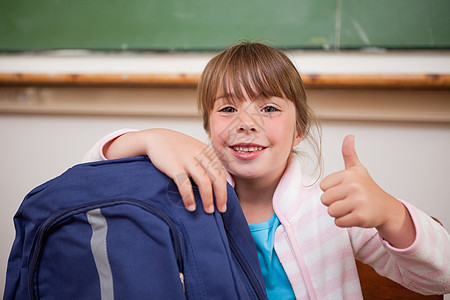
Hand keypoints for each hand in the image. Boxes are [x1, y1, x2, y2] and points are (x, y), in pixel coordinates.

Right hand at [104, 129, 226, 213]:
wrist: (156, 138)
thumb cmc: (178, 148)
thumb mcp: (197, 150)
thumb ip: (208, 162)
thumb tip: (222, 182)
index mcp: (207, 152)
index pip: (221, 173)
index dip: (225, 190)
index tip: (224, 203)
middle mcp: (200, 154)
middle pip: (217, 178)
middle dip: (221, 196)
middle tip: (221, 210)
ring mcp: (187, 159)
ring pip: (204, 182)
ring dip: (208, 199)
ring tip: (208, 210)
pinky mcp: (174, 165)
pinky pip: (185, 184)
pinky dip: (189, 198)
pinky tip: (191, 207)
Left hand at [320, 135, 415, 247]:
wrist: (385, 207)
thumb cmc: (366, 188)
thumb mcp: (357, 170)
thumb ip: (349, 154)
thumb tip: (349, 136)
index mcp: (349, 174)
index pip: (323, 187)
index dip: (331, 190)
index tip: (344, 190)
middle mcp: (354, 186)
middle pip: (325, 200)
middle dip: (334, 203)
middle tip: (348, 201)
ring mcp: (358, 202)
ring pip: (331, 211)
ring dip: (338, 213)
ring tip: (351, 208)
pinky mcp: (361, 217)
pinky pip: (338, 222)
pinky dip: (344, 222)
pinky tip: (355, 216)